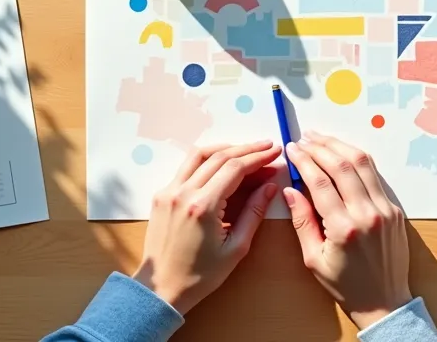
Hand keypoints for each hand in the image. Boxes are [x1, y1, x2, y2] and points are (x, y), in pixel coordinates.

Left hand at [132, 141, 281, 313]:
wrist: (161, 288)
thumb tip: (270, 186)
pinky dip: (206, 160)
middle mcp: (183, 193)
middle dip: (246, 149)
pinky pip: (186, 167)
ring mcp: (168, 191)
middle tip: (267, 148)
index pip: (235, 168)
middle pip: (219, 157)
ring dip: (225, 148)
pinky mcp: (161, 195)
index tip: (274, 153)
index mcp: (203, 207)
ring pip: (199, 155)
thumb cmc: (200, 275)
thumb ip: (254, 213)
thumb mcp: (235, 248)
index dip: (258, 157)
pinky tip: (221, 163)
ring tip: (246, 150)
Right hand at [283, 132, 411, 328]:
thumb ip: (302, 221)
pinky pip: (376, 176)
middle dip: (320, 147)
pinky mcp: (394, 209)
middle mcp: (368, 215)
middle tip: (304, 139)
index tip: (292, 150)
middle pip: (342, 166)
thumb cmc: (346, 286)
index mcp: (344, 229)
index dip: (304, 160)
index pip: (320, 182)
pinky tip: (344, 154)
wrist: (384, 302)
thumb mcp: (314, 259)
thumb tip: (290, 190)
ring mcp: (385, 210)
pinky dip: (358, 160)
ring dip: (341, 146)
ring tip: (322, 138)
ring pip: (363, 164)